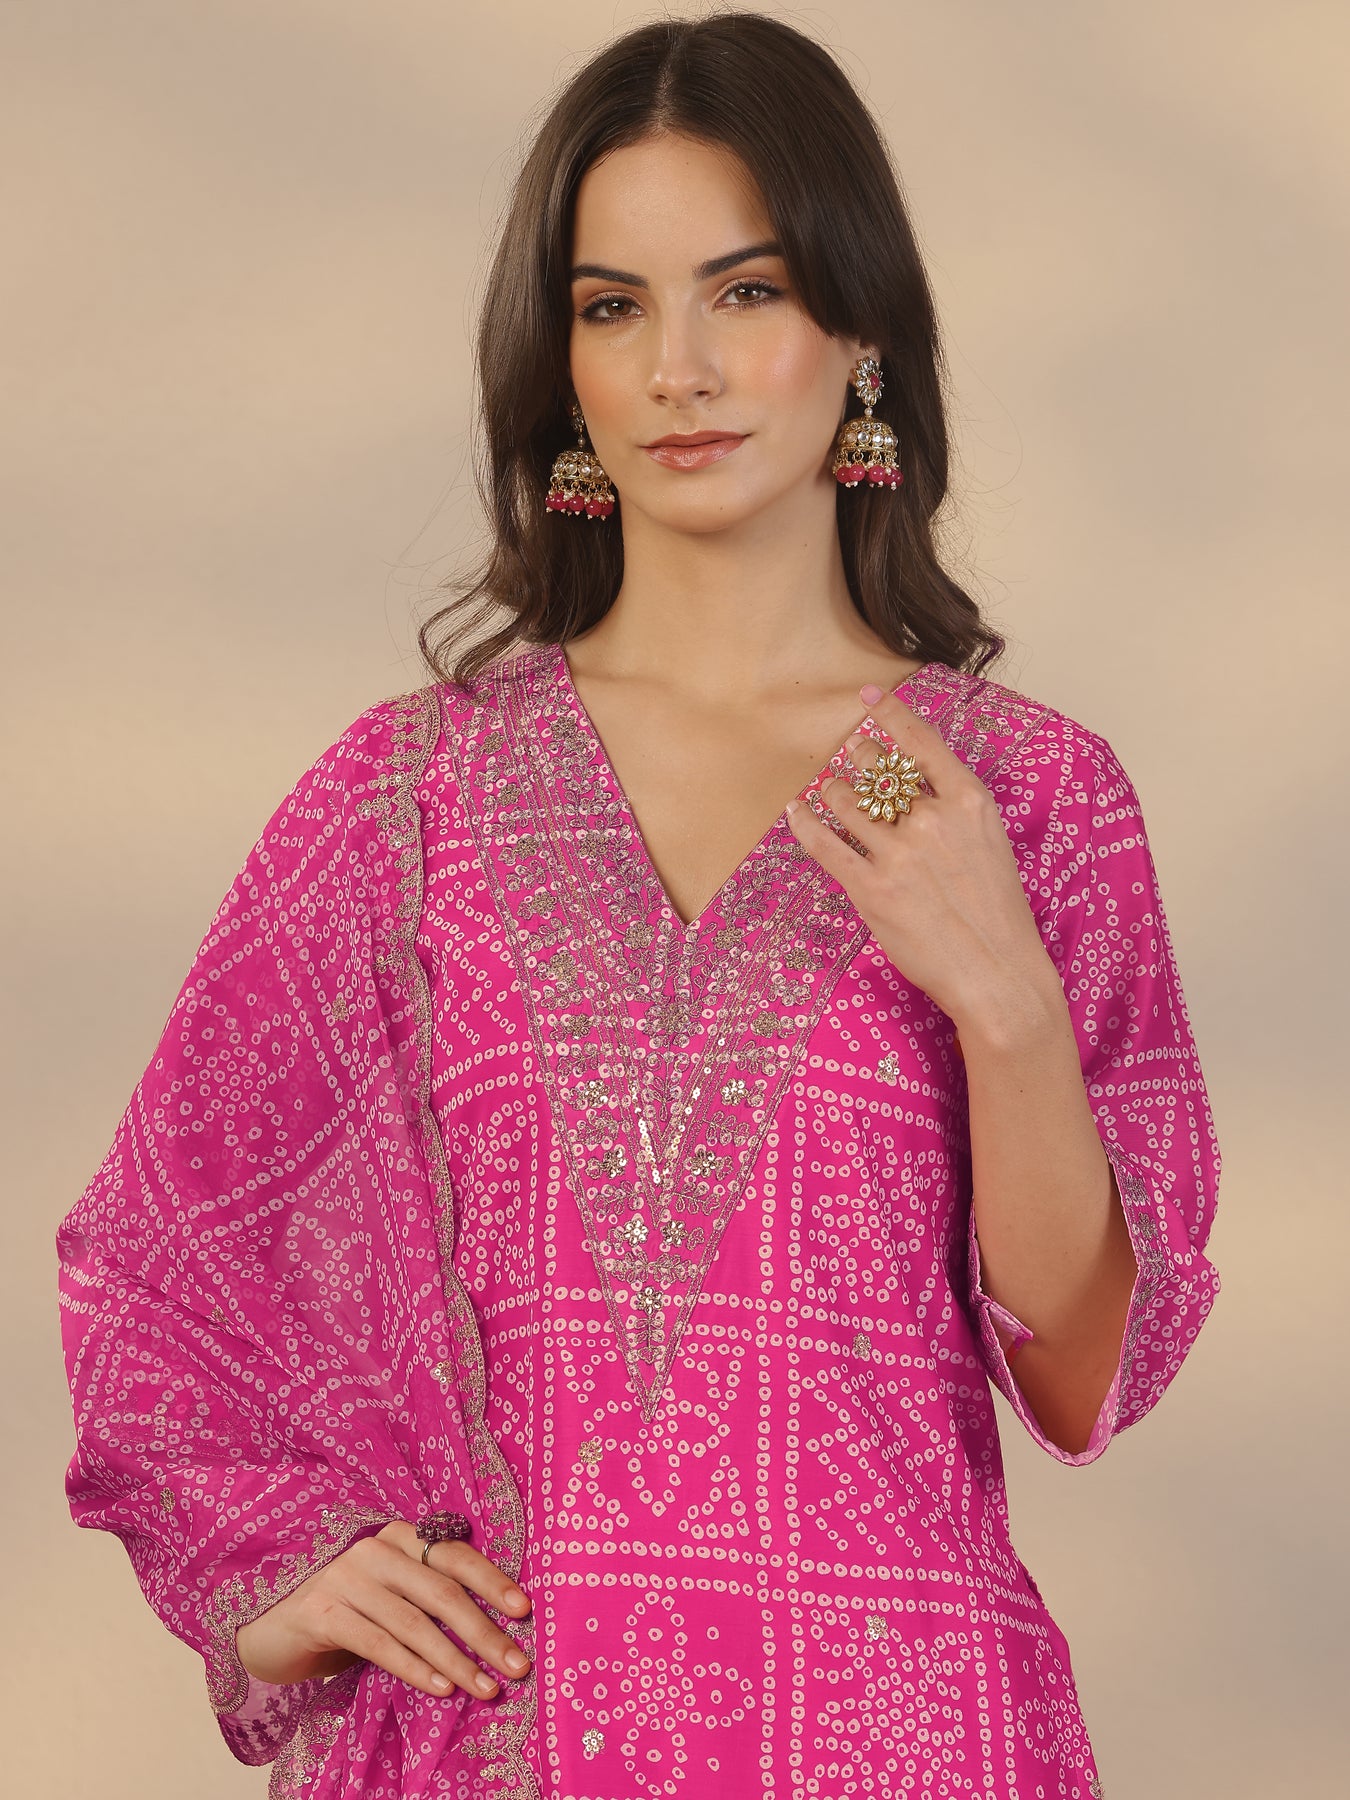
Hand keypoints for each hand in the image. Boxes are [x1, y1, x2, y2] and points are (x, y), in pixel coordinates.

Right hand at [234, 1519, 532, 1700]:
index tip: (525, 1611)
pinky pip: (378, 1643)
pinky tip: (440, 1688)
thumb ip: (430, 1598)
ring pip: (413, 1622)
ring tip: (485, 1688)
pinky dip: (413, 1667)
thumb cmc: (351, 1612)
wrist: (276, 1627)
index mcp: (400, 1537)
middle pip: (441, 1591)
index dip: (492, 1581)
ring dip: (455, 1659)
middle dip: (483, 1632)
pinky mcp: (322, 1612)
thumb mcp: (393, 1595)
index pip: (455, 1554)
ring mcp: (346, 1577)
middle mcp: (375, 1549)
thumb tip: (496, 1631)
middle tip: (517, 1665)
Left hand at [786, 685, 1055, 1030]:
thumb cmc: (998, 913)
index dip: (889, 714)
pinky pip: (824, 844)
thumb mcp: (990, 844)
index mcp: (969, 803)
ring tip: (829, 792)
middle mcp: (932, 820)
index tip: (868, 697)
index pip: (921, 742)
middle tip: (848, 755)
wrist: (997, 972)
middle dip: (857, 759)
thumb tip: (913, 788)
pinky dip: (805, 823)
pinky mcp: (871, 890)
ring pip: (846, 802)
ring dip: (833, 792)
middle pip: (877, 771)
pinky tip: (797, 812)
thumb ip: (955, 810)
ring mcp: (899, 855)